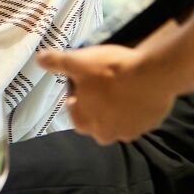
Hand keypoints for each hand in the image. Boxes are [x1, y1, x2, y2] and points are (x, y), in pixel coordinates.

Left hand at [36, 45, 177, 144]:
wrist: (153, 75)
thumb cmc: (111, 71)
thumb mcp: (77, 61)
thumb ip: (56, 62)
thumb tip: (40, 59)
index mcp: (83, 122)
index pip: (74, 106)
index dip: (78, 89)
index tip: (86, 76)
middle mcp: (105, 134)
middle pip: (95, 115)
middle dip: (98, 100)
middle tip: (105, 78)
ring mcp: (129, 132)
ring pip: (117, 117)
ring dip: (118, 105)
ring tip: (123, 83)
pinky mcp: (149, 126)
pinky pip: (138, 116)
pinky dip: (136, 105)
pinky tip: (137, 89)